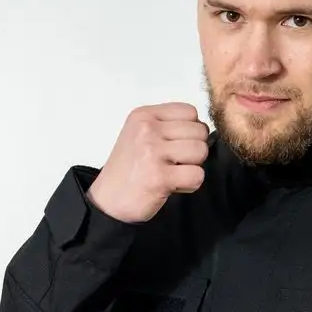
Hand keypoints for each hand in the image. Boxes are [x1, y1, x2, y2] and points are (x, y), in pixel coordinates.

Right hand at [86, 103, 209, 222]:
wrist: (108, 199)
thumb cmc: (129, 169)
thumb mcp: (140, 134)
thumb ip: (167, 126)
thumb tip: (204, 130)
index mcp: (144, 116)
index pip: (189, 111)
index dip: (191, 131)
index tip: (176, 145)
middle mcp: (147, 130)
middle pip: (199, 131)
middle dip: (193, 150)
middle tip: (174, 163)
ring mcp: (152, 152)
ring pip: (200, 151)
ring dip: (192, 167)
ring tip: (173, 173)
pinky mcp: (159, 176)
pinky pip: (197, 175)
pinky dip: (190, 184)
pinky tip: (173, 185)